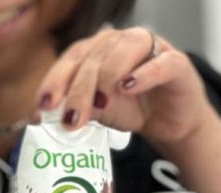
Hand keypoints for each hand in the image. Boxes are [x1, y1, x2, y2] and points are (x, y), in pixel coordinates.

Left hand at [36, 27, 214, 144]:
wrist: (170, 122)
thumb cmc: (132, 109)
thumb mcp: (99, 112)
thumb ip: (78, 107)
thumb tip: (49, 115)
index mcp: (96, 50)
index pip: (71, 59)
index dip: (55, 81)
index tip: (43, 106)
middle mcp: (120, 42)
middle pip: (93, 57)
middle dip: (78, 90)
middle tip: (71, 118)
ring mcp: (149, 48)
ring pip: (122, 52)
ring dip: (106, 79)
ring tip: (99, 104)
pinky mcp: (176, 63)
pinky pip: (159, 63)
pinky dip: (142, 75)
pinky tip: (127, 87)